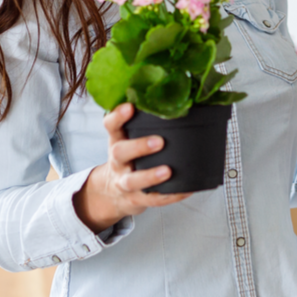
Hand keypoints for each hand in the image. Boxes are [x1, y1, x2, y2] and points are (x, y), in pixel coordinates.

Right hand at [72, 103, 191, 231]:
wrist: (111, 194)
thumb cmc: (128, 159)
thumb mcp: (127, 139)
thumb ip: (143, 123)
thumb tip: (181, 96)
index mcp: (117, 141)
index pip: (110, 126)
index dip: (117, 116)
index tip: (129, 106)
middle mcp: (118, 162)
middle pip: (119, 153)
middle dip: (138, 146)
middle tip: (159, 141)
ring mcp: (124, 182)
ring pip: (133, 180)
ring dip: (150, 176)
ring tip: (168, 170)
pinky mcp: (136, 200)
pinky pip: (152, 200)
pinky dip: (170, 195)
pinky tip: (186, 189)